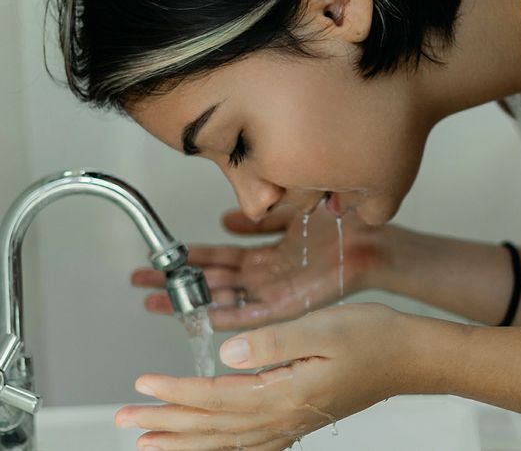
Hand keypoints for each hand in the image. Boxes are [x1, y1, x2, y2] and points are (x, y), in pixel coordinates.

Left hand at [116, 303, 453, 450]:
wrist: (408, 357)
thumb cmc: (372, 338)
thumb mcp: (322, 328)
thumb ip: (272, 343)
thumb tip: (226, 354)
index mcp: (285, 391)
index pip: (216, 397)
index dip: (176, 392)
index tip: (143, 385)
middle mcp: (285, 415)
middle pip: (213, 426)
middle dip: (168, 424)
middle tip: (128, 422)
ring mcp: (292, 421)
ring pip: (227, 440)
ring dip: (187, 440)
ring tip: (153, 441)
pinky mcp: (300, 417)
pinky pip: (250, 443)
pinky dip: (221, 447)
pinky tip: (210, 447)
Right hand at [131, 205, 391, 329]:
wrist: (369, 240)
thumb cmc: (336, 225)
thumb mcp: (287, 213)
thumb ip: (257, 219)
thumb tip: (225, 218)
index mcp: (264, 255)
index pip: (216, 258)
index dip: (187, 258)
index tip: (159, 258)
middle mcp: (263, 276)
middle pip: (210, 280)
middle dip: (176, 282)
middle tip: (141, 282)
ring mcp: (272, 292)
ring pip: (223, 299)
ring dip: (191, 301)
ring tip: (156, 301)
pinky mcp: (287, 306)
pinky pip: (251, 315)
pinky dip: (227, 317)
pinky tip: (201, 317)